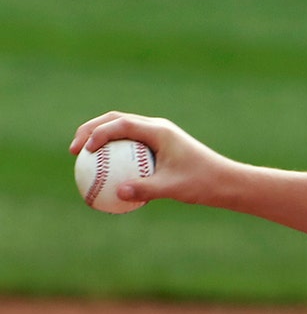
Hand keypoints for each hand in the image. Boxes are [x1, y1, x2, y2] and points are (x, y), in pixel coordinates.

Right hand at [70, 111, 234, 207]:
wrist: (226, 181)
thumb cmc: (202, 183)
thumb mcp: (173, 188)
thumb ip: (146, 189)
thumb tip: (118, 193)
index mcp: (159, 131)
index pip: (121, 123)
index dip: (98, 133)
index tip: (83, 150)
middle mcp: (158, 128)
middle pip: (116, 120)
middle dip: (91, 130)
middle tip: (73, 149)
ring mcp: (158, 136)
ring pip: (122, 132)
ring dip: (101, 140)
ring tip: (82, 158)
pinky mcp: (160, 148)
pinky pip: (131, 147)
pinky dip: (115, 155)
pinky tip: (104, 175)